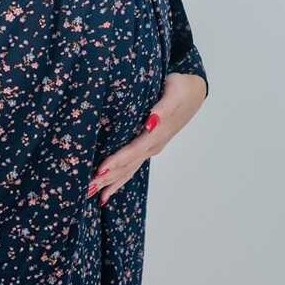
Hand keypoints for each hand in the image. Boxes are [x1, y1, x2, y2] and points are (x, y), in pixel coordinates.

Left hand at [87, 72, 207, 205]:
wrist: (195, 91)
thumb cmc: (182, 89)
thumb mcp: (174, 93)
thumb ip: (164, 108)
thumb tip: (151, 122)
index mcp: (157, 133)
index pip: (133, 150)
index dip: (117, 161)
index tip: (100, 170)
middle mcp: (153, 145)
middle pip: (129, 165)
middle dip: (110, 177)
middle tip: (89, 188)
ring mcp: (152, 147)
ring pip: (130, 169)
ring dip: (114, 182)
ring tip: (97, 195)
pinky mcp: (150, 145)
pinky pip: (133, 165)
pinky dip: (121, 177)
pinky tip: (110, 188)